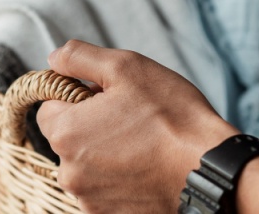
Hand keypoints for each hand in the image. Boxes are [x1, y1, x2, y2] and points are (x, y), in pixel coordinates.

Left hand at [36, 40, 237, 213]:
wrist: (210, 170)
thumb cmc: (172, 117)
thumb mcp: (126, 67)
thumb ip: (80, 58)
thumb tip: (53, 58)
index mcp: (66, 133)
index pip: (48, 108)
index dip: (75, 97)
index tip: (105, 98)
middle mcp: (70, 172)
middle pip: (68, 138)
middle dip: (91, 126)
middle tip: (130, 118)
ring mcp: (90, 199)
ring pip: (87, 165)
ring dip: (105, 153)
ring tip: (143, 144)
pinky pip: (104, 189)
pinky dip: (119, 179)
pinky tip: (145, 167)